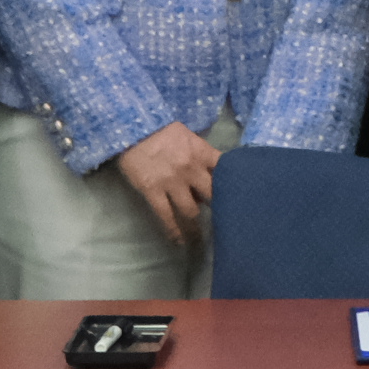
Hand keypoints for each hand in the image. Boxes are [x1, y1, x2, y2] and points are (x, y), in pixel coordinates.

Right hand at [111, 121, 221, 247]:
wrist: (132, 128)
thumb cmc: (160, 129)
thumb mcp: (187, 135)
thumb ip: (200, 153)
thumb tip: (208, 174)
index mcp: (201, 152)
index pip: (225, 170)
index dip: (233, 183)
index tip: (236, 195)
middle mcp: (191, 169)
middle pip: (212, 194)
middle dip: (218, 206)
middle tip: (219, 219)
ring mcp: (172, 182)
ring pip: (191, 210)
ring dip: (196, 222)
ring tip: (198, 234)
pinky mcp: (153, 191)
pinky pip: (166, 215)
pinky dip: (173, 230)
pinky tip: (178, 240)